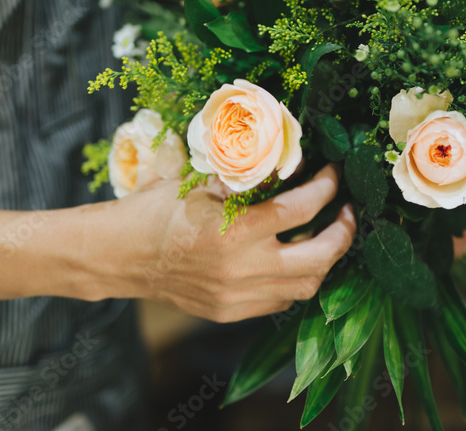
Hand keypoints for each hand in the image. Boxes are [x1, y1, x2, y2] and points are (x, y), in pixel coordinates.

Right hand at [116, 164, 355, 322]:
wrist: (117, 255)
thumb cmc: (154, 209)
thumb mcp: (197, 180)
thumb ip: (241, 174)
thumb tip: (281, 153)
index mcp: (235, 230)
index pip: (302, 208)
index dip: (326, 189)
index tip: (333, 175)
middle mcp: (243, 268)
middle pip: (320, 257)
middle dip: (343, 232)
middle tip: (348, 211)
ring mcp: (238, 295)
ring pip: (305, 287)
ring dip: (324, 261)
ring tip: (327, 236)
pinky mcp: (230, 312)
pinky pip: (280, 302)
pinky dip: (295, 280)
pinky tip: (294, 259)